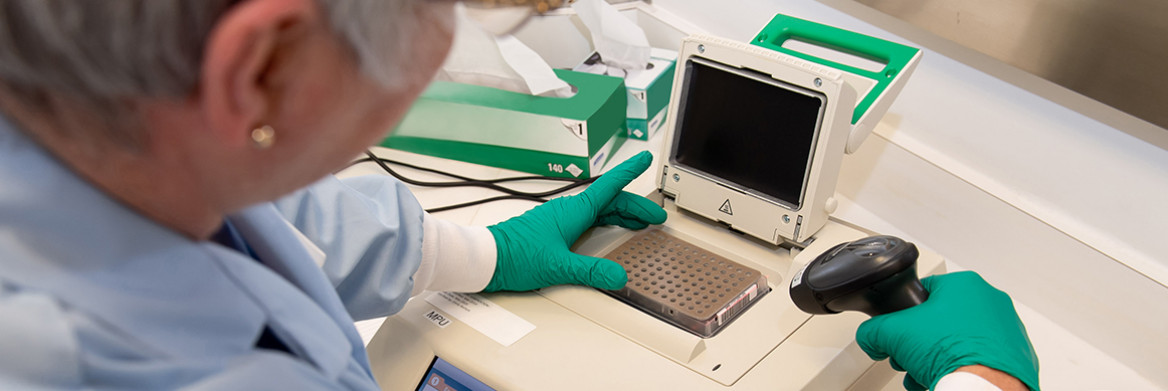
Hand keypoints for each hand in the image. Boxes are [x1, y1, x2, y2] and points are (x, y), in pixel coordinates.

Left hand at [483, 151, 666, 291]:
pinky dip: (606, 220)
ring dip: (622, 213)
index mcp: (573, 211)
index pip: (609, 186)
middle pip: (610, 200)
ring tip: (639, 223)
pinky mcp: (554, 228)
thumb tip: (618, 276)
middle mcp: (568, 210)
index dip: (629, 171)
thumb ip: (591, 272)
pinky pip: (588, 217)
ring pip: (599, 208)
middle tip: (655, 216)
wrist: (486, 258)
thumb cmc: (515, 256)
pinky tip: (608, 231)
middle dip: (636, 206)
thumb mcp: (558, 267)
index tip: (644, 158)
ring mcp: (560, 217)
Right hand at [855, 271, 1039, 389]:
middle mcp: (991, 302)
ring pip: (962, 340)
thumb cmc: (951, 353)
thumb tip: (870, 337)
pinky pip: (983, 358)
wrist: (984, 387)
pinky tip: (949, 380)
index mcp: (965, 284)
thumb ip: (873, 330)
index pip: (924, 291)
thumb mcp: (892, 333)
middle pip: (943, 319)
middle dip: (923, 341)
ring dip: (941, 357)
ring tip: (928, 374)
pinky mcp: (1018, 356)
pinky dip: (965, 368)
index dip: (906, 315)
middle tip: (912, 357)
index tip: (902, 333)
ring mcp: (1009, 329)